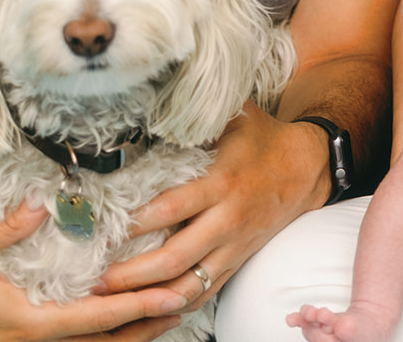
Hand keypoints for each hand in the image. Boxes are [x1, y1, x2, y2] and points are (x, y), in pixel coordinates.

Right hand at [0, 203, 185, 340]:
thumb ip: (6, 226)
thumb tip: (43, 200)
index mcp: (27, 324)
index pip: (96, 317)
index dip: (137, 306)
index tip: (172, 296)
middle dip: (148, 325)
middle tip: (186, 302)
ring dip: (134, 337)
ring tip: (170, 315)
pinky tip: (127, 330)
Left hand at [96, 107, 320, 310]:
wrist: (306, 166)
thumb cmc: (260, 137)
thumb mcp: (232, 114)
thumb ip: (193, 112)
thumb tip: (150, 96)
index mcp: (222, 181)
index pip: (172, 208)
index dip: (136, 222)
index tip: (102, 228)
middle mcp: (227, 219)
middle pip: (175, 257)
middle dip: (131, 274)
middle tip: (96, 279)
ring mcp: (234, 245)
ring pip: (189, 285)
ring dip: (150, 298)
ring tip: (115, 301)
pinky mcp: (238, 260)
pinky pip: (206, 293)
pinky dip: (176, 304)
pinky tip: (149, 307)